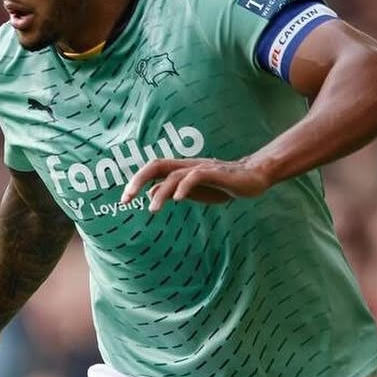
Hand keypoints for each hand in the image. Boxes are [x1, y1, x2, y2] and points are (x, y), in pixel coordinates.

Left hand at [120, 157, 271, 212]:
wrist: (252, 177)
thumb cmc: (221, 184)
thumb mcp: (192, 191)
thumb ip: (171, 191)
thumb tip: (149, 195)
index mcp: (180, 170)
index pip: (152, 170)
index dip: (136, 182)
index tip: (124, 200)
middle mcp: (187, 165)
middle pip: (156, 166)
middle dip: (138, 180)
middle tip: (126, 199)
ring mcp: (201, 167)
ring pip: (174, 175)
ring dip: (161, 193)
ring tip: (153, 211)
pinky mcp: (215, 173)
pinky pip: (195, 176)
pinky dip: (184, 187)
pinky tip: (178, 199)